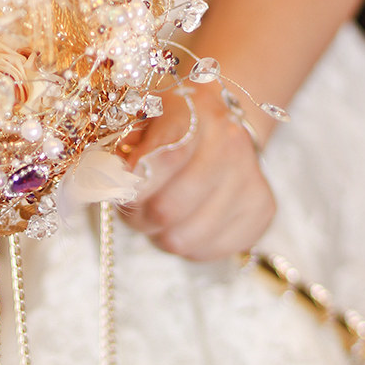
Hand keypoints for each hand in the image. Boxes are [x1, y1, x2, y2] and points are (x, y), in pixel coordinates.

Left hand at [121, 86, 275, 260]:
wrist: (224, 122)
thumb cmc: (169, 122)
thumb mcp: (139, 118)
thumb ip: (118, 148)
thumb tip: (103, 184)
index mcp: (197, 113)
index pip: (162, 160)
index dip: (131, 185)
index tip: (117, 189)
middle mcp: (232, 144)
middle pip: (167, 209)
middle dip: (137, 216)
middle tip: (131, 207)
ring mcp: (251, 180)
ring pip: (182, 239)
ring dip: (158, 233)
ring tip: (158, 212)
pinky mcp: (262, 211)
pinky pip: (204, 251)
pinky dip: (185, 243)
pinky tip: (185, 219)